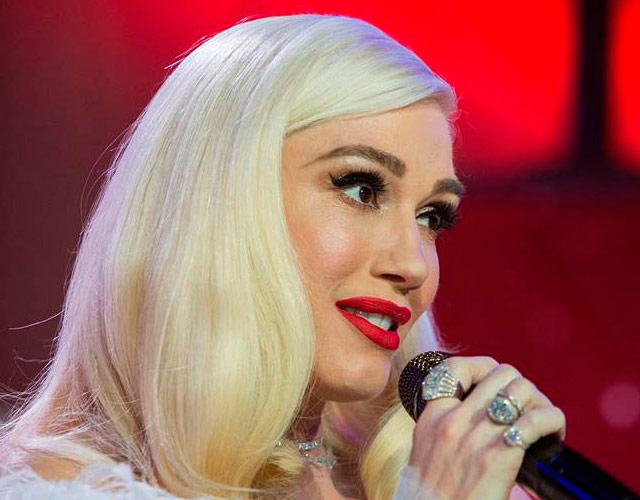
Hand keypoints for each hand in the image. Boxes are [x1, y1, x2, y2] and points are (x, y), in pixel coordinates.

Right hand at [407, 356, 565, 499]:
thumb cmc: (435, 496)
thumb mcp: (428, 452)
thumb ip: (447, 429)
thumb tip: (481, 414)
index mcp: (432, 418)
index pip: (454, 368)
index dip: (483, 368)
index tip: (498, 386)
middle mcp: (452, 421)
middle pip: (501, 374)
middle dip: (521, 386)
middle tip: (528, 409)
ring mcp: (475, 437)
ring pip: (522, 389)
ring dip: (539, 402)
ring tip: (543, 423)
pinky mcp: (499, 456)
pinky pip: (536, 420)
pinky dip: (553, 422)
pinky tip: (555, 436)